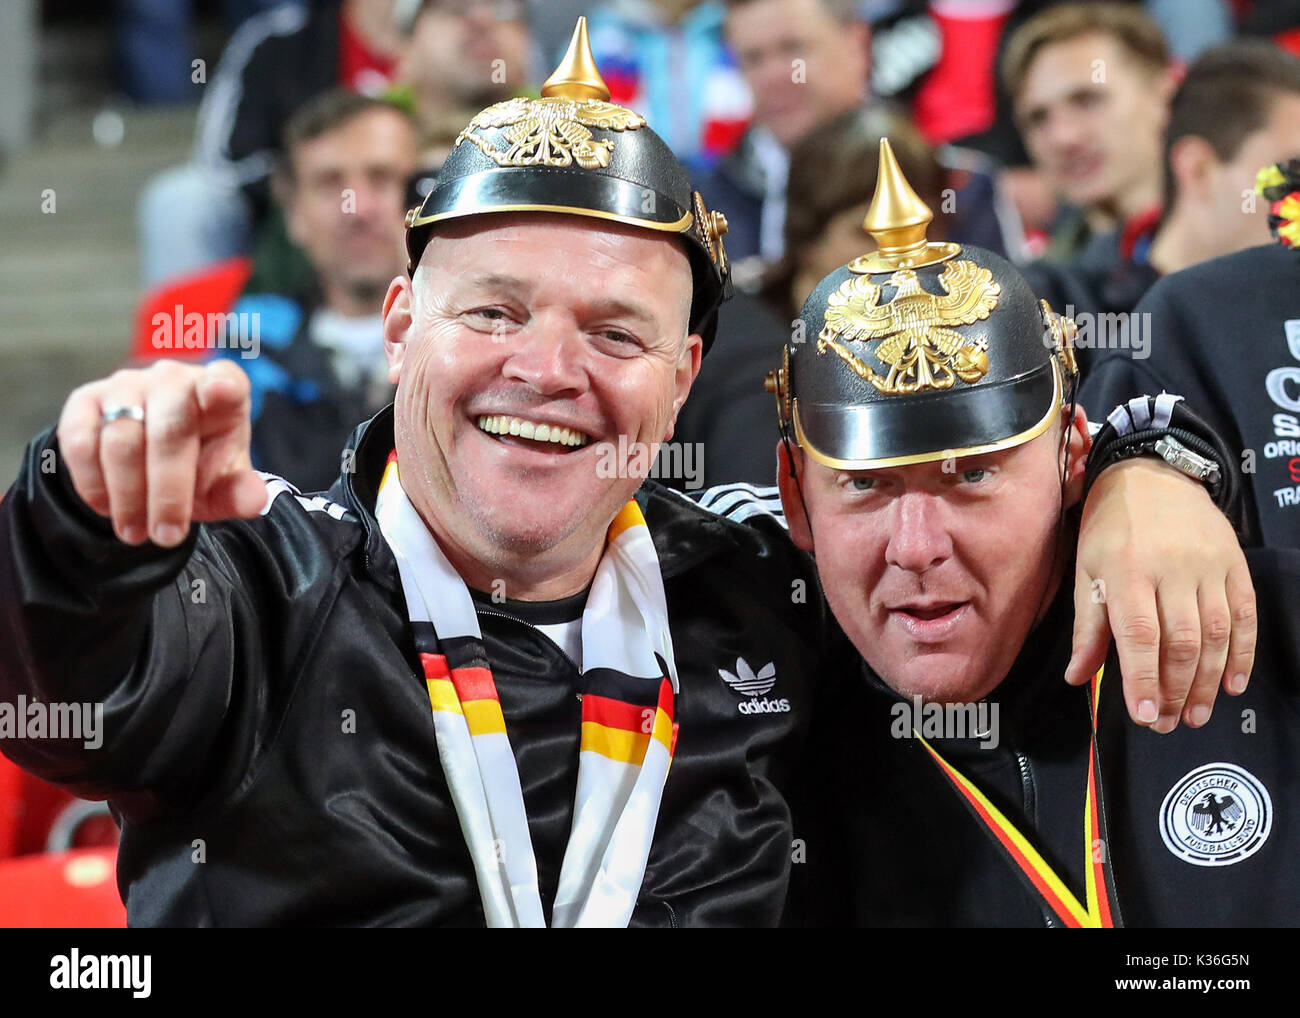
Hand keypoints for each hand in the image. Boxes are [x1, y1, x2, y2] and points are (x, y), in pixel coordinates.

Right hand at [55, 360, 267, 546]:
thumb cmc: (198, 466)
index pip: (227, 381)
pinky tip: (106, 507)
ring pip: (121, 440)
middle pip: (169, 432)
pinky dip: (92, 482)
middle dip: (166, 492)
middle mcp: (174, 379)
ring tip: (135, 532)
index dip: (222, 385)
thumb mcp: (224, 484)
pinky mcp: (86, 399)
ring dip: (128, 496)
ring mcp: (127, 384)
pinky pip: (80, 441)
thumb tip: (256, 500)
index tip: (220, 392)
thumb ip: (239, 492)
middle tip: (167, 536)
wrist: (148, 461)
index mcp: (223, 394)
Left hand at [1067, 458, 1255, 732]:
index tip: (1144, 716)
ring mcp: (1208, 566)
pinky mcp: (1234, 564)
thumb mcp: (1086, 571)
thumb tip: (1076, 678)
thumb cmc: (1108, 528)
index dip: (1143, 679)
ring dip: (1207, 681)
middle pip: (1181, 641)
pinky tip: (1232, 685)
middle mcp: (1171, 569)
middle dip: (1175, 690)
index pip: (1139, 635)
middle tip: (1167, 723)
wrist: (1152, 474)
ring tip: (1195, 715)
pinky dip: (1242, 653)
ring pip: (1215, 634)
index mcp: (1126, 571)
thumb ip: (1087, 627)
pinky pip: (1244, 615)